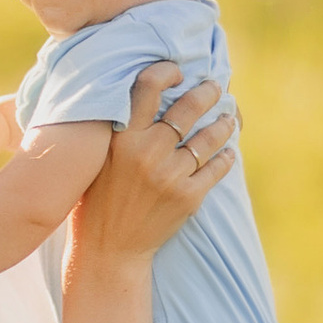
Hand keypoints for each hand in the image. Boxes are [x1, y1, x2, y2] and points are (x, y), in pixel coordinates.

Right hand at [71, 62, 236, 269]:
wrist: (108, 250)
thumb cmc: (95, 201)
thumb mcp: (94, 160)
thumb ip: (115, 131)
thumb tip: (140, 97)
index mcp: (120, 138)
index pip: (148, 88)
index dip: (166, 72)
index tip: (177, 71)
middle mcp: (147, 153)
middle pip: (187, 109)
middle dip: (206, 93)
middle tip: (214, 87)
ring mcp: (170, 176)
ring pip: (207, 138)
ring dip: (222, 123)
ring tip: (228, 117)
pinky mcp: (188, 198)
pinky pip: (216, 168)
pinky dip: (225, 156)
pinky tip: (228, 151)